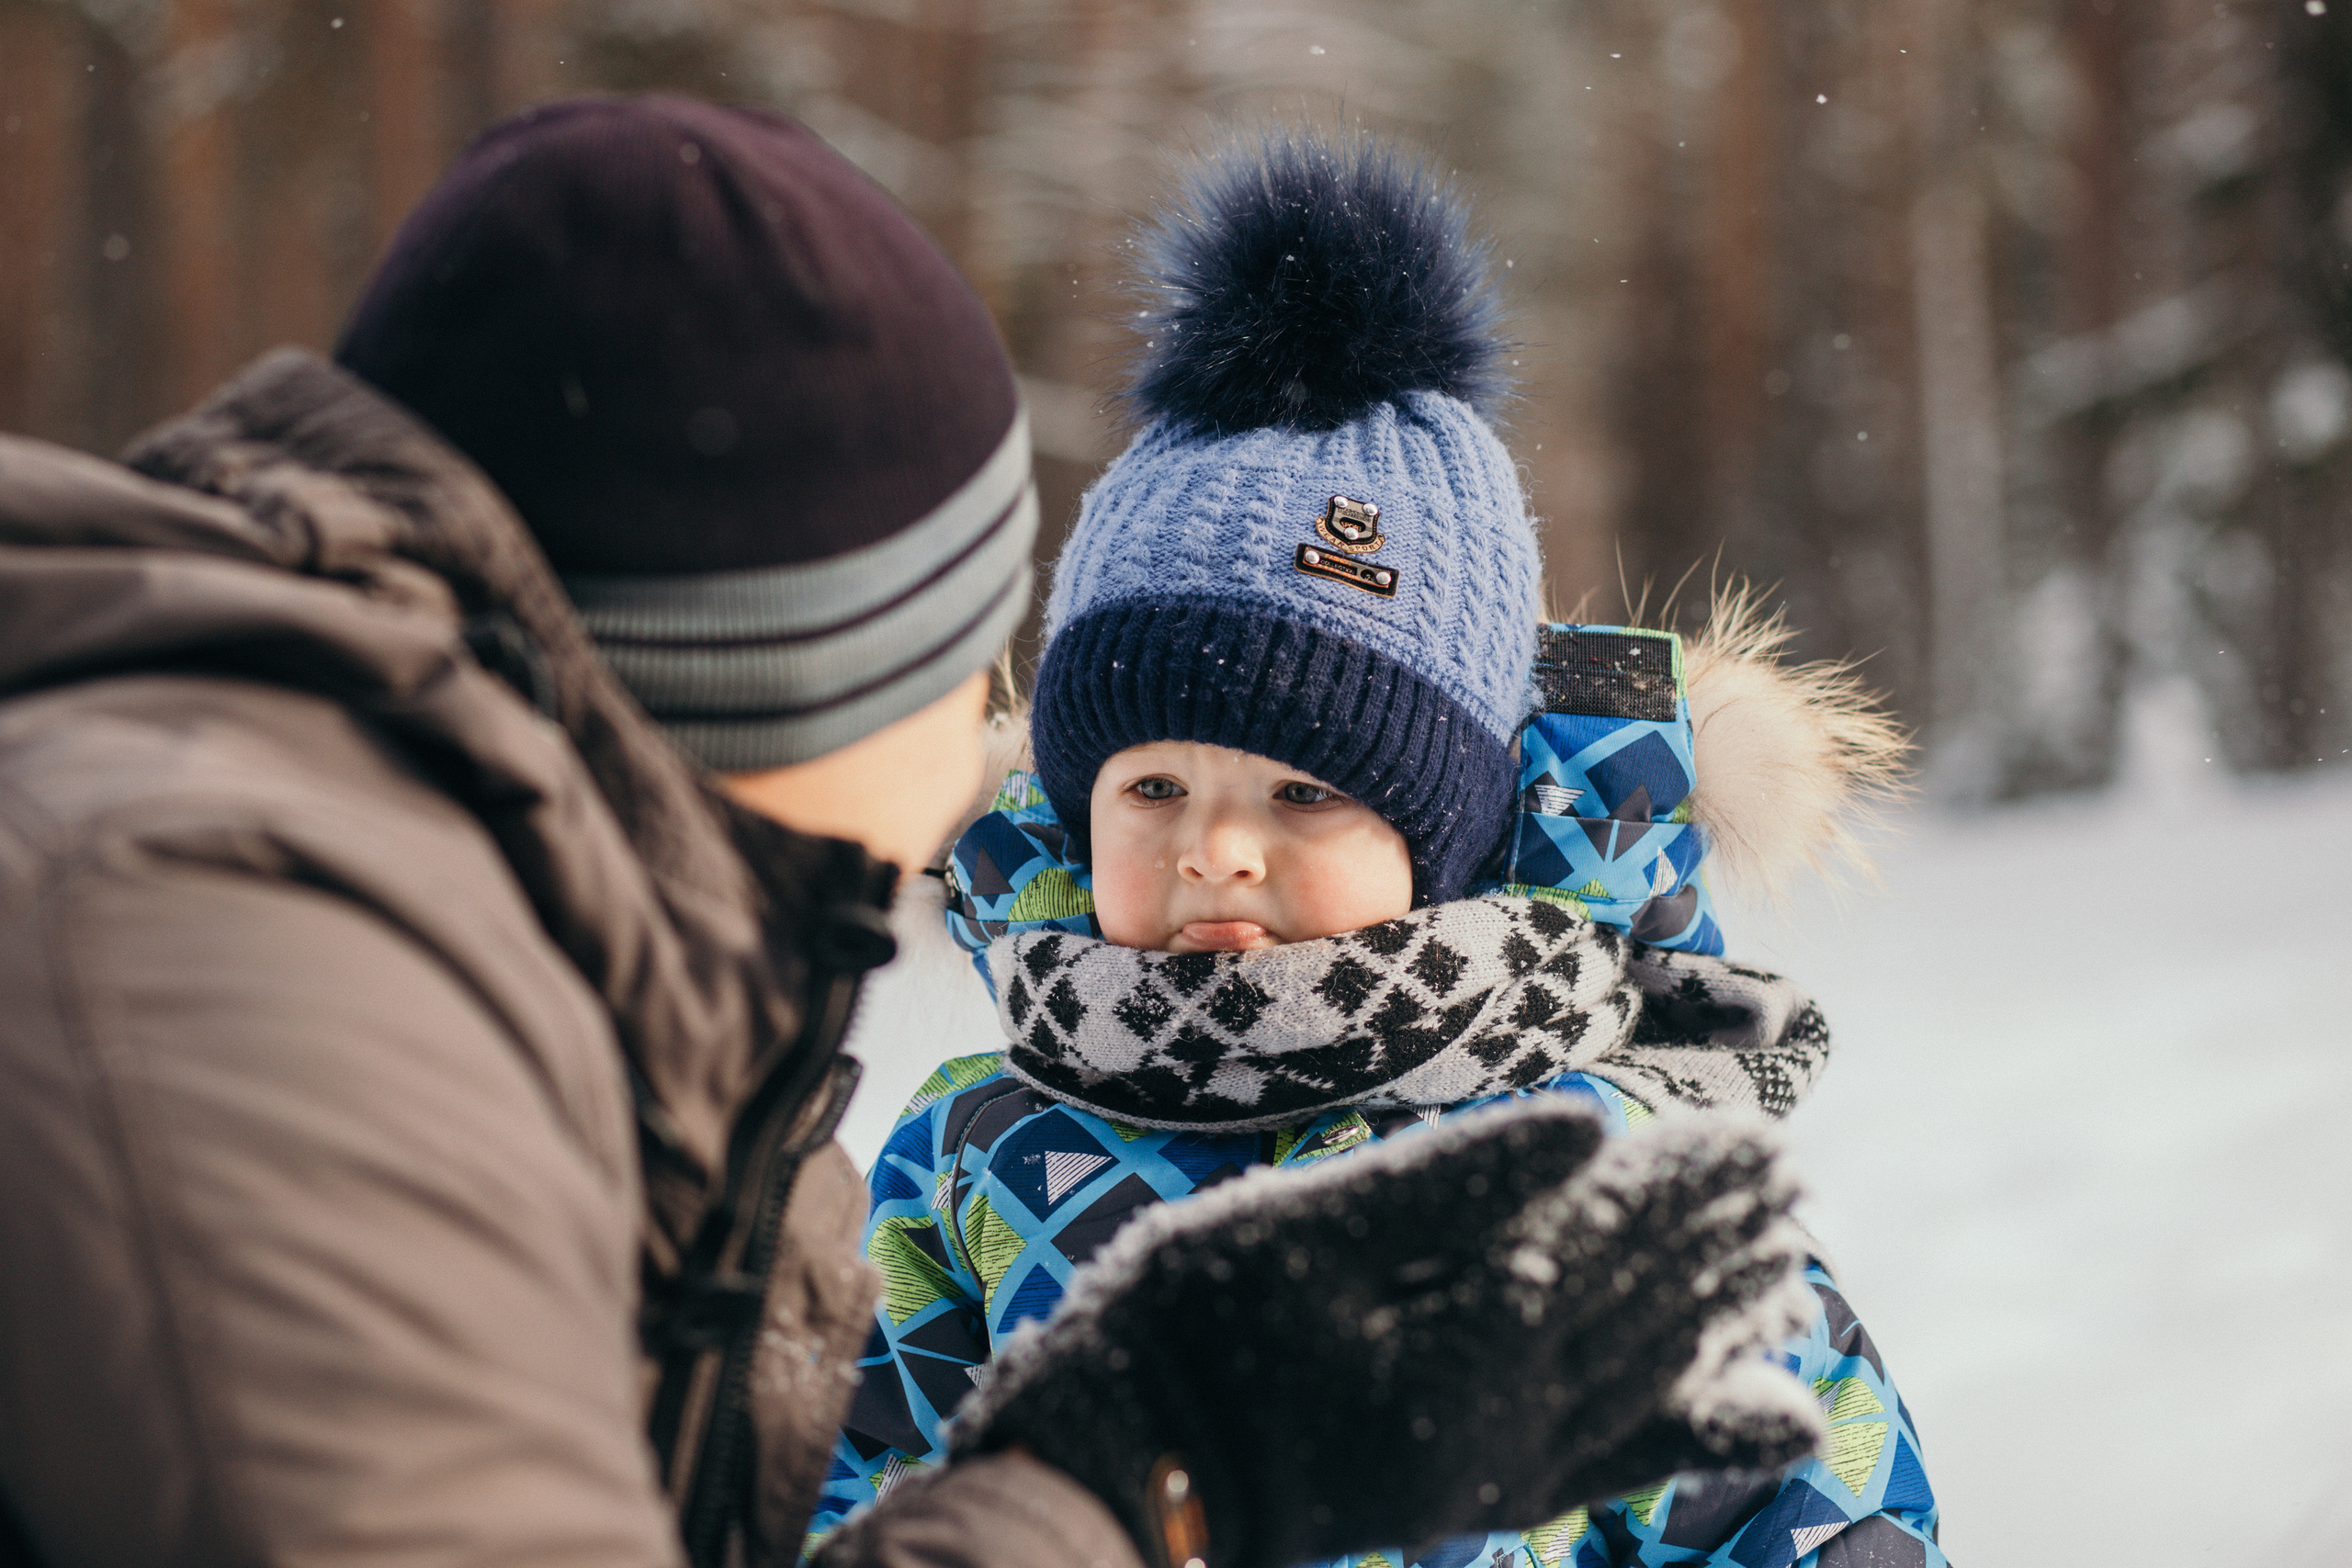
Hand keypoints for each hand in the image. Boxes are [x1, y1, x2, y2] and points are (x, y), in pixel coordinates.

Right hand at [949, 1101, 1822, 1567]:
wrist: (1128, 1477)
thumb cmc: (1191, 1330)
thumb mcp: (1308, 1232)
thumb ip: (1452, 1185)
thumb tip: (1587, 1125)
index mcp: (1475, 1339)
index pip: (1615, 1243)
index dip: (1690, 1190)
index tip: (1763, 1141)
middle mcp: (1515, 1416)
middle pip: (1647, 1311)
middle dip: (1723, 1243)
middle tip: (1798, 1186)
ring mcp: (1502, 1466)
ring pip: (1647, 1381)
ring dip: (1722, 1321)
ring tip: (1794, 1273)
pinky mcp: (1480, 1496)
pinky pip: (1619, 1462)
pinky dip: (1698, 1435)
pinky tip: (1763, 1418)